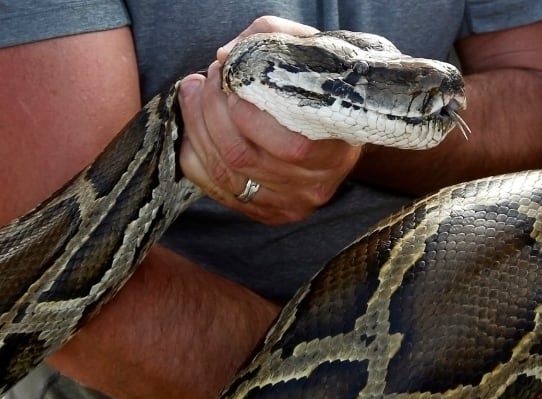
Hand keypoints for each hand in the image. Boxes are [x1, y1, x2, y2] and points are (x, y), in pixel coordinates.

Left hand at [178, 16, 361, 224]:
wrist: (344, 127)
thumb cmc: (325, 89)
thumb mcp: (312, 55)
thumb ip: (272, 40)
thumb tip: (227, 54)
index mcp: (335, 153)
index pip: (288, 145)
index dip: (246, 111)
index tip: (230, 75)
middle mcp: (314, 185)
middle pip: (243, 156)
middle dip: (211, 111)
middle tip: (207, 79)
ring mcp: (290, 204)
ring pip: (224, 172)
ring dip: (197, 127)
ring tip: (195, 93)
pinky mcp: (267, 212)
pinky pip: (214, 188)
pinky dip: (196, 154)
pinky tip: (196, 127)